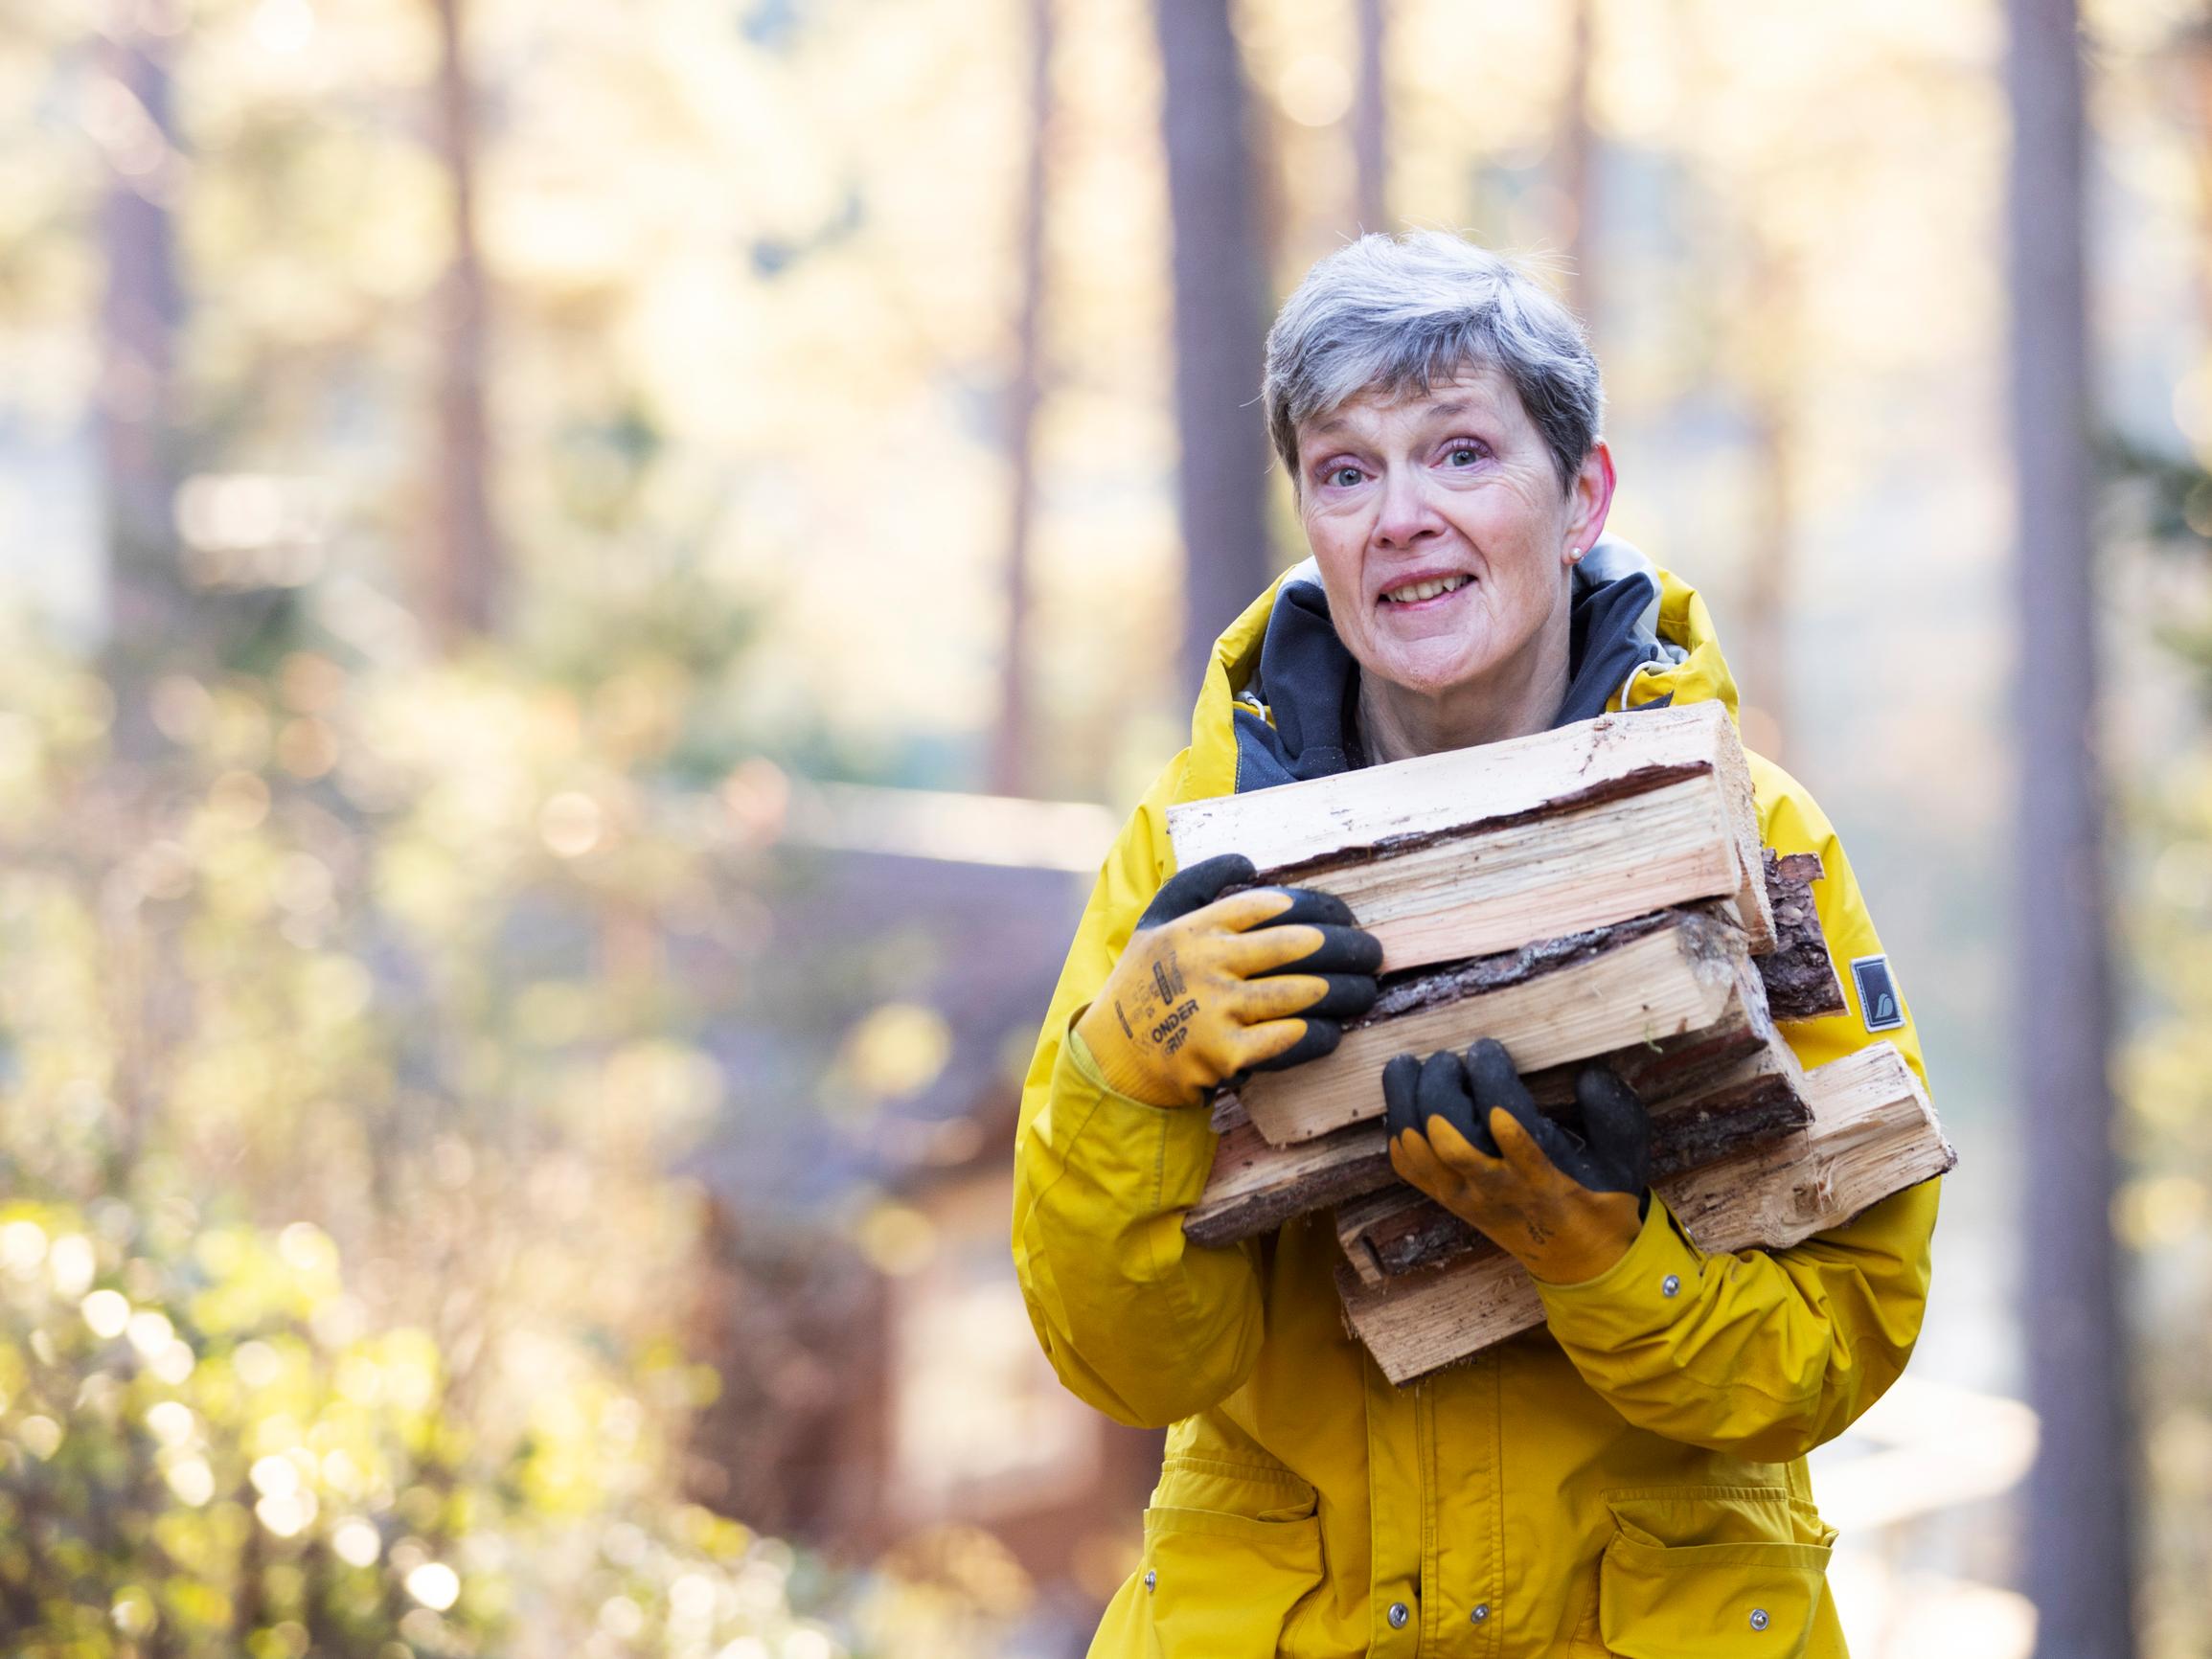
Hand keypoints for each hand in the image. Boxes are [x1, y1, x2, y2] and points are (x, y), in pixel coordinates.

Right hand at [1075, 853, 1382, 1108]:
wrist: (1111, 1056)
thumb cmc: (1140, 983)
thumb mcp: (1155, 921)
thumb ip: (1197, 883)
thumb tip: (1247, 858)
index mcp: (1197, 926)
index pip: (1274, 904)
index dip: (1320, 906)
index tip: (1345, 915)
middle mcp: (1208, 963)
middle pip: (1299, 945)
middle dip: (1348, 947)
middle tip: (1374, 952)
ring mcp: (1216, 1009)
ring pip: (1302, 992)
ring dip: (1346, 992)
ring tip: (1368, 990)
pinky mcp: (1225, 1054)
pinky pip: (1289, 1040)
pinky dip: (1319, 1034)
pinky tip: (1335, 1030)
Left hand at [1383, 1037, 1652, 1284]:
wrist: (1582, 1262)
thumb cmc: (1602, 1198)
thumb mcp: (1624, 1155)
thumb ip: (1611, 1111)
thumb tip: (1588, 1073)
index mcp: (1538, 1171)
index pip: (1501, 1115)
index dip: (1487, 1073)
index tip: (1488, 1048)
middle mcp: (1493, 1185)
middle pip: (1443, 1130)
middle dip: (1437, 1081)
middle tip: (1449, 1057)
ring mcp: (1463, 1195)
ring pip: (1415, 1145)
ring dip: (1404, 1099)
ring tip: (1409, 1066)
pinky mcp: (1446, 1199)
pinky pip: (1406, 1165)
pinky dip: (1396, 1128)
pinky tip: (1403, 1100)